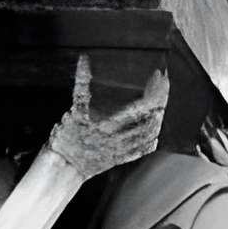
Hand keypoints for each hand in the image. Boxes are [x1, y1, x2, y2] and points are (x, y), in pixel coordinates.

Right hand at [39, 57, 170, 180]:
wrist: (64, 166)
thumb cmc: (66, 139)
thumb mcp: (73, 111)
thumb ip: (82, 87)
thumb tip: (83, 62)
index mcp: (110, 125)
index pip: (140, 106)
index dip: (153, 92)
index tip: (158, 78)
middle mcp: (120, 138)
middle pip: (150, 118)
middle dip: (160, 100)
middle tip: (164, 86)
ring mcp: (123, 150)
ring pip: (149, 134)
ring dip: (158, 117)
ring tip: (161, 104)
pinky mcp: (121, 158)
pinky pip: (142, 150)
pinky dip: (151, 140)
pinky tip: (155, 133)